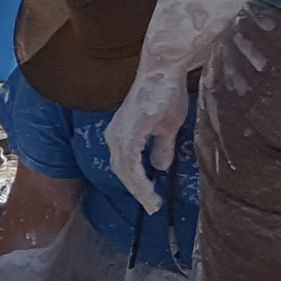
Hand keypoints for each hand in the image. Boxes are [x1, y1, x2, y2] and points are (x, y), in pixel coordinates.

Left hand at [104, 68, 188, 215]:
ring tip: (153, 205)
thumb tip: (159, 167)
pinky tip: (149, 192)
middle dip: (137, 192)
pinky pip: (130, 164)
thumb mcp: (166, 127)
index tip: (150, 200)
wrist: (163, 72)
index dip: (137, 184)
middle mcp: (114, 137)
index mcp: (121, 135)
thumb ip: (161, 148)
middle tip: (152, 207)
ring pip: (125, 172)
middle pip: (122, 172)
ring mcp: (118, 135)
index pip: (126, 167)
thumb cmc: (165, 94)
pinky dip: (139, 181)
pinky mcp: (127, 133)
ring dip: (139, 191)